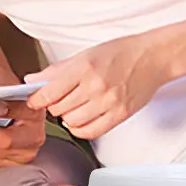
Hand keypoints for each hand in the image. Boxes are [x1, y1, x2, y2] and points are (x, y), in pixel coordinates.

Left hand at [25, 34, 167, 140]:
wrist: (153, 58)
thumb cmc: (121, 53)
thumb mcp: (86, 54)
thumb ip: (57, 70)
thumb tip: (33, 80)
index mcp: (85, 67)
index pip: (50, 91)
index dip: (37, 98)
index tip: (34, 100)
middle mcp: (96, 86)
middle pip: (59, 108)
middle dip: (53, 105)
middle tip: (58, 99)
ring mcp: (109, 102)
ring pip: (72, 122)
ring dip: (67, 117)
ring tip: (72, 107)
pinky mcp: (120, 115)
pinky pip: (90, 132)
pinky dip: (80, 129)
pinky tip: (80, 120)